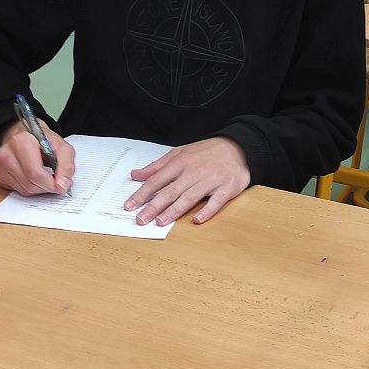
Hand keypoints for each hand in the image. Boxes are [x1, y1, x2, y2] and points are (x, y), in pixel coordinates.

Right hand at [0, 120, 74, 195]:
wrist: (24, 134)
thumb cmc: (43, 140)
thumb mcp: (62, 147)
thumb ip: (66, 165)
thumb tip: (62, 186)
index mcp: (21, 141)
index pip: (35, 173)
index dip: (50, 184)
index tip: (60, 186)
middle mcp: (6, 153)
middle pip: (29, 184)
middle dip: (45, 187)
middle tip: (54, 181)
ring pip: (23, 190)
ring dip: (38, 188)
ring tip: (43, 175)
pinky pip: (16, 190)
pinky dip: (28, 187)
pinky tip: (31, 176)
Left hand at [124, 137, 249, 225]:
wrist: (238, 147)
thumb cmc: (206, 153)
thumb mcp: (179, 153)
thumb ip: (157, 166)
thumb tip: (136, 174)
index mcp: (180, 163)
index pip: (157, 180)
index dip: (142, 193)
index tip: (129, 205)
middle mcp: (194, 172)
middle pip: (171, 191)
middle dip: (154, 206)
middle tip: (140, 219)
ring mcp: (211, 180)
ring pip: (190, 197)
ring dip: (175, 210)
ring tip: (161, 221)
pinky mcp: (227, 187)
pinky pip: (216, 201)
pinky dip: (207, 210)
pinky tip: (197, 219)